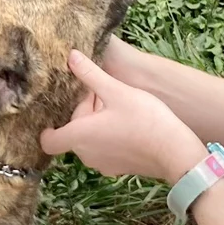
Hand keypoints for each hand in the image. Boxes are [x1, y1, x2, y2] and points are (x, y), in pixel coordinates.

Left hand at [39, 49, 206, 182]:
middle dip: (83, 112)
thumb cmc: (144, 119)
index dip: (48, 127)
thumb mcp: (115, 91)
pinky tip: (128, 121)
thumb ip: (90, 74)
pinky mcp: (118, 168)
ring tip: (116, 105)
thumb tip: (70, 56)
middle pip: (72, 132)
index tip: (58, 111)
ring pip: (89, 140)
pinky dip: (108, 135)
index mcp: (79, 136)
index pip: (48, 141)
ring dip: (96, 123)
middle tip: (102, 94)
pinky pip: (103, 149)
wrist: (175, 152)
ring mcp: (102, 164)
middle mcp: (85, 155)